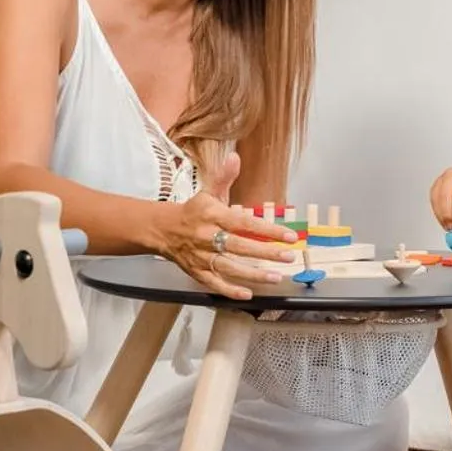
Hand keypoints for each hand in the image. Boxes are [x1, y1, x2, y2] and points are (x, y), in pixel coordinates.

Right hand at [158, 152, 298, 298]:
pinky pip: (213, 284)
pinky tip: (248, 294)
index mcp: (213, 215)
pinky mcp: (196, 272)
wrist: (161, 229)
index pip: (244, 223)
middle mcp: (207, 237)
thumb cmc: (193, 211)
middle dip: (266, 253)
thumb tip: (234, 156)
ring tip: (276, 277)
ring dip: (253, 274)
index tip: (289, 236)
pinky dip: (229, 291)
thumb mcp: (208, 192)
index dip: (267, 230)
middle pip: (239, 247)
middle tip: (289, 256)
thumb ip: (224, 177)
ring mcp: (201, 257)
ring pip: (229, 268)